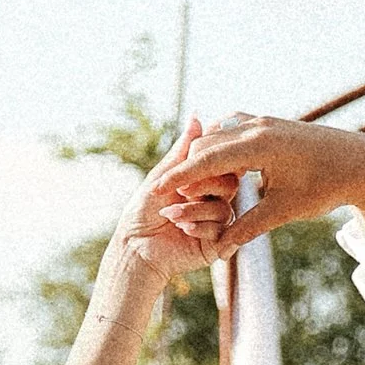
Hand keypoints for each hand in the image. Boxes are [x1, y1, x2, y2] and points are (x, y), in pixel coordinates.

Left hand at [107, 118, 230, 288]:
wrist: (136, 247)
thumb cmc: (144, 211)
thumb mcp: (164, 176)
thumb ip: (183, 150)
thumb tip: (196, 116)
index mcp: (203, 183)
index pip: (220, 166)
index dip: (208, 164)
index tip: (189, 167)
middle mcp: (213, 200)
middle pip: (229, 184)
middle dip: (203, 186)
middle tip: (180, 192)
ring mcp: (216, 223)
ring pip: (224, 207)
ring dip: (195, 209)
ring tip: (170, 214)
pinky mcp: (216, 245)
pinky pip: (220, 229)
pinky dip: (199, 226)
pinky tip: (182, 229)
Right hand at [171, 114, 364, 256]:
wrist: (359, 160)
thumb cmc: (325, 185)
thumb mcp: (284, 210)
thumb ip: (247, 228)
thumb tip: (221, 251)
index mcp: (258, 146)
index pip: (206, 160)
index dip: (178, 178)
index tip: (155, 192)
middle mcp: (256, 127)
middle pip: (205, 144)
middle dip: (185, 169)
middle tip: (167, 195)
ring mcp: (261, 122)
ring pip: (216, 134)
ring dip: (201, 157)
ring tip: (188, 185)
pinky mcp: (267, 124)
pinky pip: (230, 131)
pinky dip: (217, 147)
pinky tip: (212, 167)